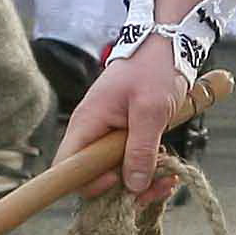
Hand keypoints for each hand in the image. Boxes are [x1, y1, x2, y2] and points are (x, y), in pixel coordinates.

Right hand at [59, 31, 203, 204]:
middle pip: (93, 177)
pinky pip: (128, 163)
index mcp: (88, 123)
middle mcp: (92, 133)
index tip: (118, 181)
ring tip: (168, 179)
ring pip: (114, 174)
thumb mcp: (150, 110)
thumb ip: (141, 149)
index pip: (67, 167)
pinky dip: (148, 170)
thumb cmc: (154, 69)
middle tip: (156, 187)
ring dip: (141, 182)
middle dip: (123, 189)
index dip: (87, 183)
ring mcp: (107, 136)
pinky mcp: (124, 137)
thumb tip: (133, 186)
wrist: (167, 46)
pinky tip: (168, 169)